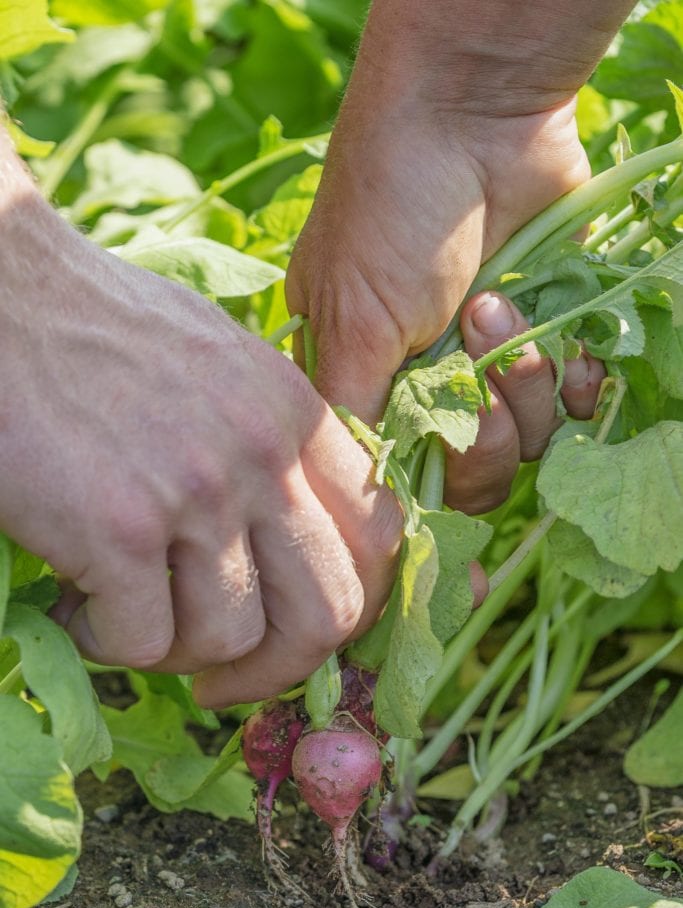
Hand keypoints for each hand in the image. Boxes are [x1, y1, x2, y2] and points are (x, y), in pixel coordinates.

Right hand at [0, 178, 401, 704]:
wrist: (3, 291)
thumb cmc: (100, 330)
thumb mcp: (222, 366)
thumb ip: (273, 445)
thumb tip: (285, 544)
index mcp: (295, 415)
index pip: (379, 538)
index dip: (352, 604)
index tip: (295, 628)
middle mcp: (262, 455)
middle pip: (330, 613)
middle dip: (279, 667)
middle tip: (221, 677)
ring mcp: (196, 492)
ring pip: (231, 638)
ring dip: (174, 649)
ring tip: (123, 611)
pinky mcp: (119, 529)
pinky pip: (142, 642)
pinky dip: (106, 642)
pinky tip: (75, 603)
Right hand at [286, 41, 596, 510]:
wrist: (474, 113)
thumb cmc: (388, 217)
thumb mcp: (351, 323)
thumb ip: (354, 416)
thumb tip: (362, 497)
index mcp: (367, 383)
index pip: (401, 477)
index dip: (431, 489)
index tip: (451, 480)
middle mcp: (428, 382)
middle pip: (473, 472)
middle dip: (486, 433)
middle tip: (478, 366)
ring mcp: (491, 360)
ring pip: (529, 441)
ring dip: (526, 385)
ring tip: (502, 309)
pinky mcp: (549, 332)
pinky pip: (576, 403)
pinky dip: (579, 383)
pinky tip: (571, 351)